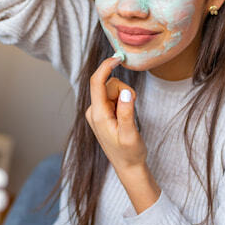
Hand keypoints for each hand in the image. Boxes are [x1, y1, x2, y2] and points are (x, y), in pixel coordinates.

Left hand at [85, 56, 147, 171]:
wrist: (128, 167)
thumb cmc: (130, 153)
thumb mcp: (130, 134)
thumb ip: (127, 112)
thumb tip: (127, 92)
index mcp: (98, 115)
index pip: (97, 83)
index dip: (106, 67)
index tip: (118, 57)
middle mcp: (93, 111)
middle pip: (108, 85)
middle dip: (124, 91)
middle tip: (131, 108)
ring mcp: (97, 111)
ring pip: (113, 90)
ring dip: (124, 97)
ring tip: (127, 117)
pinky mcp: (103, 113)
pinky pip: (114, 97)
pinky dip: (123, 102)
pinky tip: (124, 118)